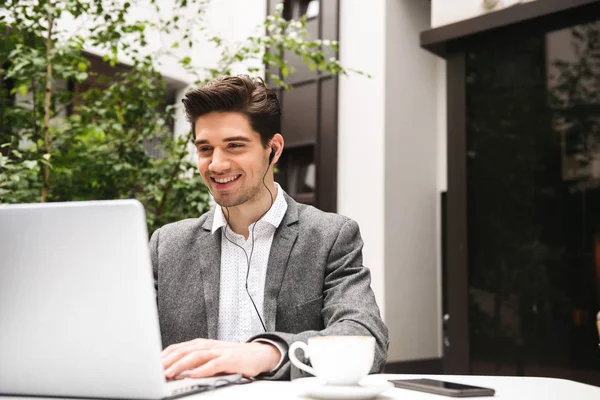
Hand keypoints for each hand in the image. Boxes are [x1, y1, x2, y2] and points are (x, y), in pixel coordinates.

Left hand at [161, 338, 280, 378]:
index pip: (177, 348)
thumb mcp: (209, 357)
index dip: (163, 356)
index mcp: (200, 344)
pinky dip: (203, 369)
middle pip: (183, 351)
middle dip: (167, 361)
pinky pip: (214, 364)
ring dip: (180, 365)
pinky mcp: (230, 359)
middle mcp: (208, 345)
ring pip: (195, 356)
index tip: (151, 366)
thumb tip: (171, 370)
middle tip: (155, 372)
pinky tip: (194, 375)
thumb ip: (193, 361)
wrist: (258, 354)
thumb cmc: (231, 357)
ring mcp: (219, 351)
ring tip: (169, 374)